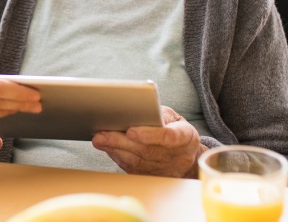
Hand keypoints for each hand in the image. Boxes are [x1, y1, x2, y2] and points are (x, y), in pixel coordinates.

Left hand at [92, 106, 206, 177]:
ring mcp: (165, 169)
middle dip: (121, 142)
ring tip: (99, 139)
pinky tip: (107, 148)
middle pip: (147, 151)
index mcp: (185, 137)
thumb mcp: (175, 117)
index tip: (130, 131)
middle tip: (102, 135)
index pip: (168, 137)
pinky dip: (118, 157)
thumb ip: (160, 114)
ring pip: (138, 161)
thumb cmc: (177, 130)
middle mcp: (176, 156)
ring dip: (115, 150)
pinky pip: (133, 168)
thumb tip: (140, 111)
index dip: (149, 135)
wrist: (188, 156)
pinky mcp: (153, 176)